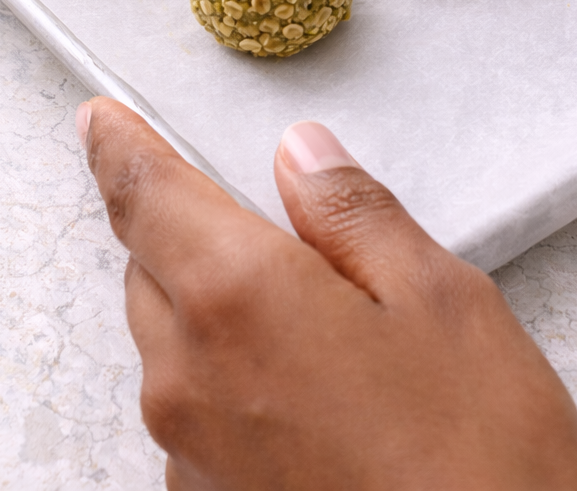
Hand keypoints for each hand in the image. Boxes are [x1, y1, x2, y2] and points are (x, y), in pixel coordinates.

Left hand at [79, 100, 576, 490]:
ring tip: (312, 321)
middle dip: (189, 230)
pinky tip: (315, 397)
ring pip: (170, 345)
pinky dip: (231, 382)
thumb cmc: (475, 462)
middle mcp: (191, 378)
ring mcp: (194, 456)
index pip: (144, 195)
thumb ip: (354, 216)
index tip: (101, 120)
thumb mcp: (440, 300)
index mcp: (238, 298)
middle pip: (151, 269)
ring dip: (211, 310)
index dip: (119, 146)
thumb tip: (302, 158)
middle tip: (263, 224)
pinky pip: (196, 416)